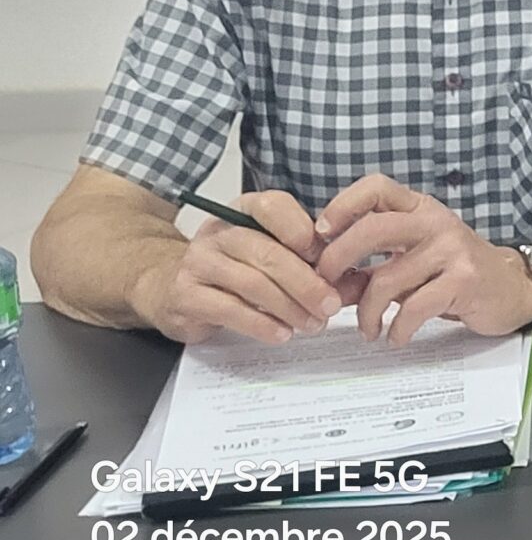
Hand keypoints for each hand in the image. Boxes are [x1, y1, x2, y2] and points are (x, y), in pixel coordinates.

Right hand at [142, 191, 344, 345]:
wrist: (169, 286)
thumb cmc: (234, 269)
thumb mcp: (274, 255)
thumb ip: (313, 264)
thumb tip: (355, 283)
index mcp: (244, 212)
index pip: (273, 207)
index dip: (304, 231)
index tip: (329, 258)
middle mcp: (219, 232)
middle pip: (269, 253)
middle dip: (307, 283)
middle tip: (331, 305)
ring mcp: (198, 262)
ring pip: (252, 283)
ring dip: (289, 307)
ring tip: (312, 324)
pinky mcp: (186, 295)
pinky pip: (229, 309)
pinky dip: (261, 324)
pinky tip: (281, 333)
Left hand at [311, 175, 531, 343]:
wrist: (511, 288)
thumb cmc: (454, 273)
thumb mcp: (411, 264)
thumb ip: (370, 272)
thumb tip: (329, 289)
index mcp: (420, 209)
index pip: (376, 188)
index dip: (342, 206)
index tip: (320, 235)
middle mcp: (435, 222)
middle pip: (373, 228)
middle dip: (338, 259)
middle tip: (326, 287)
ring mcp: (452, 249)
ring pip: (387, 279)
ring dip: (367, 313)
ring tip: (368, 329)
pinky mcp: (464, 280)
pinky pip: (413, 307)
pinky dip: (396, 329)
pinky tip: (395, 337)